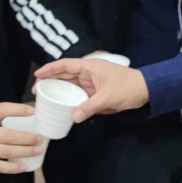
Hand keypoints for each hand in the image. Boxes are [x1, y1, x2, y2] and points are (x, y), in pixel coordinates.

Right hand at [0, 103, 43, 173]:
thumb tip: (21, 114)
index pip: (1, 110)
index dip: (18, 109)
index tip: (33, 111)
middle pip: (9, 135)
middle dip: (28, 137)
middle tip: (41, 138)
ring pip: (7, 151)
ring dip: (25, 151)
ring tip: (38, 150)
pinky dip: (12, 168)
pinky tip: (24, 167)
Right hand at [32, 60, 148, 122]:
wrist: (146, 90)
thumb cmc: (128, 87)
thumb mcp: (108, 97)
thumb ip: (90, 106)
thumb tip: (73, 117)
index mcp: (90, 67)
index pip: (66, 65)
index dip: (50, 69)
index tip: (37, 75)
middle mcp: (88, 73)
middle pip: (65, 75)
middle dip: (50, 81)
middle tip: (36, 91)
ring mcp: (91, 82)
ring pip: (70, 85)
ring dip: (58, 91)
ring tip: (44, 99)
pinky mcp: (95, 92)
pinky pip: (79, 95)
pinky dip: (69, 99)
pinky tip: (61, 106)